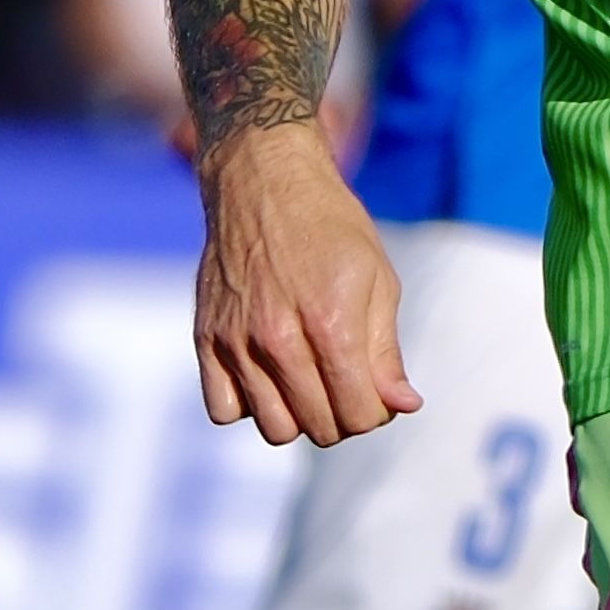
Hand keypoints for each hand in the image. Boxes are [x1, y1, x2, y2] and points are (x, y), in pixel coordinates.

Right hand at [192, 129, 420, 442]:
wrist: (263, 181)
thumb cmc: (331, 227)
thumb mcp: (378, 279)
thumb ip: (387, 351)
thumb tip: (403, 406)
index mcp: (331, 323)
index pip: (360, 414)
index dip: (377, 411)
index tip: (376, 388)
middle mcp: (279, 338)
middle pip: (320, 427)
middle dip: (344, 416)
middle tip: (346, 380)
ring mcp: (236, 341)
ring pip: (273, 428)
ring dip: (299, 417)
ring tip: (309, 381)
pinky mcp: (206, 339)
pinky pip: (224, 410)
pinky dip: (249, 406)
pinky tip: (267, 377)